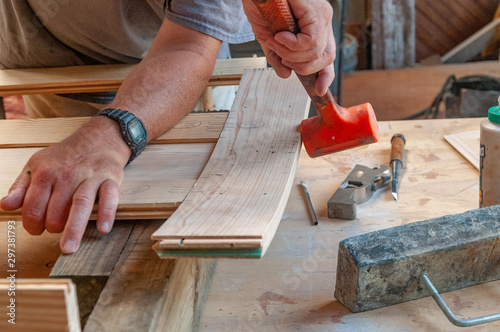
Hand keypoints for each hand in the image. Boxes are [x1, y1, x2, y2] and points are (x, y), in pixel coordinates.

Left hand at [0, 117, 129, 253]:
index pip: (32, 206)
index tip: (36, 229)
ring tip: (69, 248)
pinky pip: (109, 197)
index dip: (31, 223)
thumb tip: (6, 206)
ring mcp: (90, 177)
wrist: (98, 138)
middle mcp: (67, 175)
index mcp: (45, 172)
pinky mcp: (110, 179)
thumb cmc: (66, 156)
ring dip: (74, 228)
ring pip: (80, 204)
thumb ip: (21, 188)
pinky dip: (106, 213)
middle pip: (56, 210)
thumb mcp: (37, 165)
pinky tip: (103, 229)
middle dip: (52, 227)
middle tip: (55, 231)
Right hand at [243, 0, 335, 95]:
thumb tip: (286, 74)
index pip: (327, 56)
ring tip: (275, 41)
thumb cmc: (260, 5)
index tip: (318, 90)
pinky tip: (280, 36)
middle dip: (301, 66)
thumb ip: (277, 56)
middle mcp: (323, 20)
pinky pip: (310, 41)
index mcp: (315, 28)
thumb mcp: (267, 37)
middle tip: (281, 56)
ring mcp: (321, 14)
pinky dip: (292, 45)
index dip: (325, 75)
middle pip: (326, 58)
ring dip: (291, 54)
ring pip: (316, 51)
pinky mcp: (315, 10)